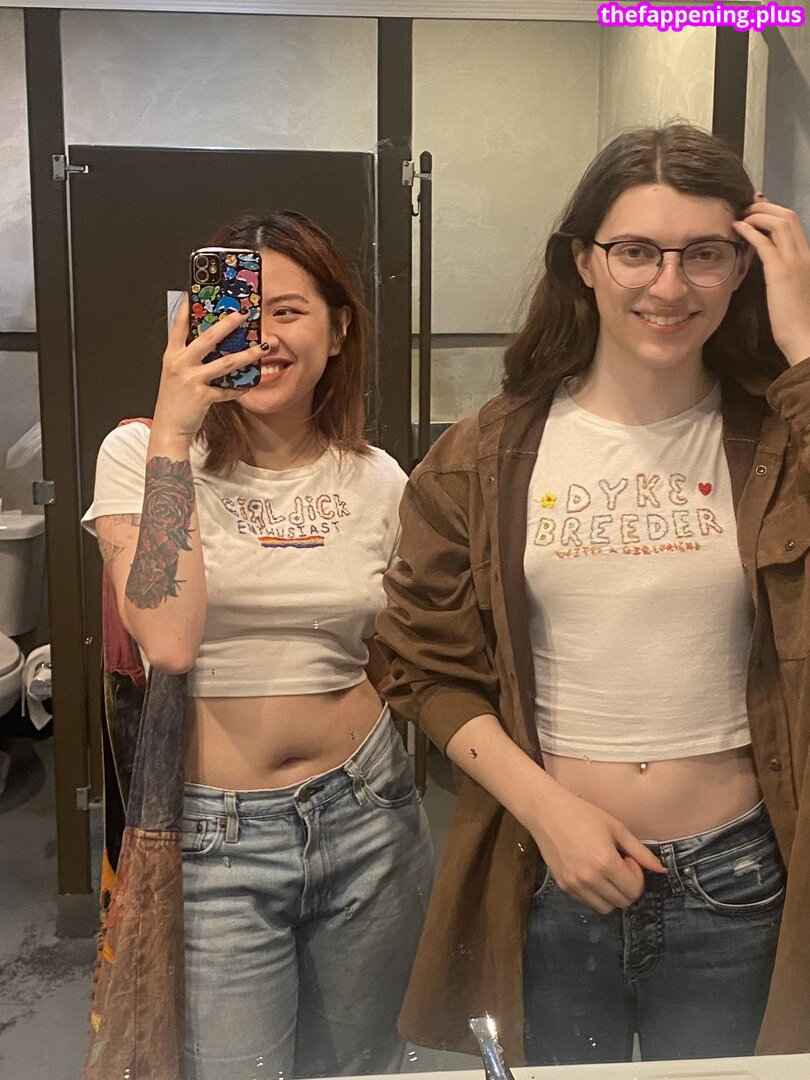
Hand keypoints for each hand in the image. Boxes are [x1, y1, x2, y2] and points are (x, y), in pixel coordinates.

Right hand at [152, 300, 259, 442]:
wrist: (169, 428)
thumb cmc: (174, 401)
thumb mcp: (175, 374)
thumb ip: (188, 358)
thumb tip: (212, 345)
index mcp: (172, 355)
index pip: (178, 326)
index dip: (186, 308)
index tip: (196, 293)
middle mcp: (179, 364)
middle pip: (207, 338)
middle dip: (227, 324)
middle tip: (242, 314)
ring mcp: (190, 379)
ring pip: (225, 363)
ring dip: (247, 355)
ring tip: (262, 348)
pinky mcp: (202, 395)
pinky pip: (227, 389)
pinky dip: (240, 387)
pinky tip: (249, 384)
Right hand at [530, 785, 665, 914]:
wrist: (546, 812)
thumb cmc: (583, 814)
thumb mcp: (616, 828)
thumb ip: (641, 852)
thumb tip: (661, 870)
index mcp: (606, 862)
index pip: (634, 890)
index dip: (638, 877)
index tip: (628, 859)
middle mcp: (590, 878)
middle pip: (622, 902)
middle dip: (628, 887)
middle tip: (619, 865)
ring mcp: (575, 885)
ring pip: (605, 908)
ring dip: (613, 895)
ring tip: (606, 872)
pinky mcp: (563, 886)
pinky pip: (588, 902)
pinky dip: (596, 894)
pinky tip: (592, 874)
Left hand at [732, 196, 809, 366]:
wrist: (804, 335)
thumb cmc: (795, 320)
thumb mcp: (790, 289)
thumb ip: (782, 273)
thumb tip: (767, 266)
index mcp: (806, 257)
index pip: (793, 224)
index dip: (773, 212)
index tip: (756, 210)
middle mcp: (803, 254)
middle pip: (788, 216)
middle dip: (764, 207)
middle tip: (744, 208)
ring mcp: (794, 261)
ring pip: (780, 223)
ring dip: (757, 215)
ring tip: (740, 216)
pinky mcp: (781, 272)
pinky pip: (765, 243)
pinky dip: (750, 231)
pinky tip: (737, 228)